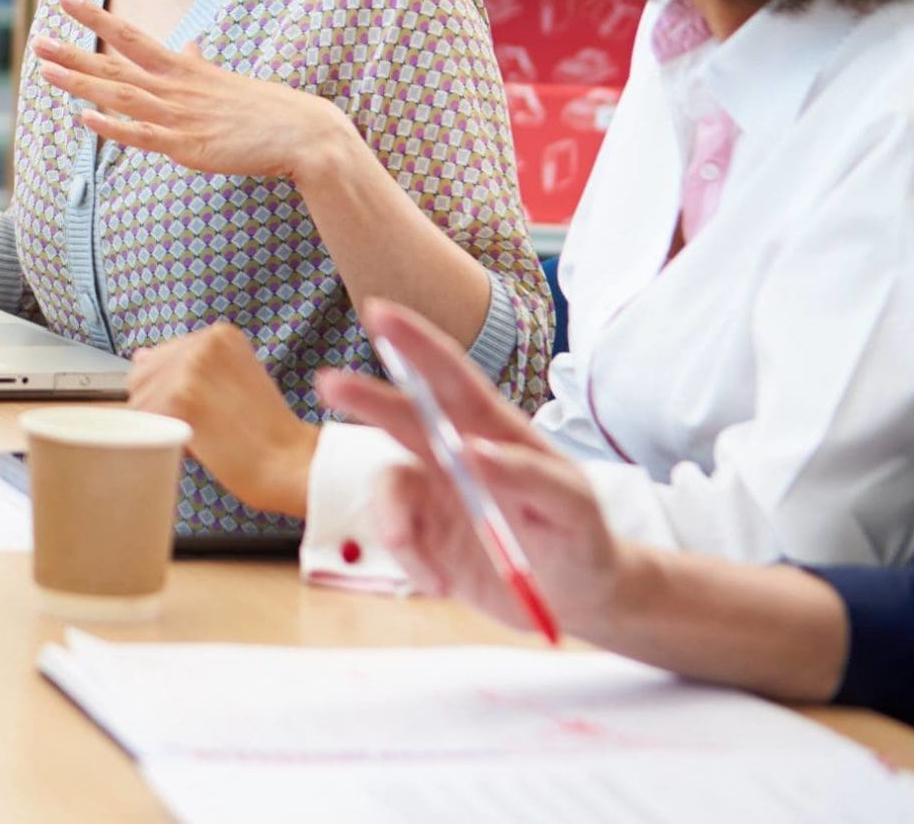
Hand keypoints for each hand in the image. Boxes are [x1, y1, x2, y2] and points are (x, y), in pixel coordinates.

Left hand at [34, 0, 347, 180]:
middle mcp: (175, 87)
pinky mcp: (188, 146)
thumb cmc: (264, 108)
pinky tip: (86, 119)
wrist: (302, 134)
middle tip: (39, 39)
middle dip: (74, 53)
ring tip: (46, 71)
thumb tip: (190, 44)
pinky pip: (143, 136)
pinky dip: (114, 128)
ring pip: (121, 96)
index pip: (130, 37)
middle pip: (116, 65)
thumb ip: (200, 63)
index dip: (96, 17)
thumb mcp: (225, 79)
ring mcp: (180, 116)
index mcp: (183, 69)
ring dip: (82, 83)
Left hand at [127, 323, 317, 516]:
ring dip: (160, 427)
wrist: (292, 464)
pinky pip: (144, 421)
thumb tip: (139, 356)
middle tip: (205, 427)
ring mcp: (192, 366)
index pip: (158, 360)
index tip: (204, 411)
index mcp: (219, 335)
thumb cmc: (264, 433)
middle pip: (141, 378)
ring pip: (139, 402)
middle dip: (159, 409)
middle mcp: (204, 342)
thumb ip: (186, 366)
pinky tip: (197, 444)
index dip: (169, 395)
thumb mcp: (229, 382)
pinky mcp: (182, 396)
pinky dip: (160, 440)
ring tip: (205, 435)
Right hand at [320, 300, 628, 636]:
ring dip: (395, 525)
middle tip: (329, 383)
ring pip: (387, 488)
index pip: (452, 381)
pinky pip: (393, 537)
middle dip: (365, 397)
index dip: (416, 344)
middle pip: (402, 415)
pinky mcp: (421, 534)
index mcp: (497, 433)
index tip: (380, 313)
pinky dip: (409, 563)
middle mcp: (456, 454)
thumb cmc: (584, 541)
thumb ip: (528, 476)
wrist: (578, 600)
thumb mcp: (574, 510)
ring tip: (433, 573)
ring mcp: (434, 493)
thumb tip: (471, 450)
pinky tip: (442, 584)